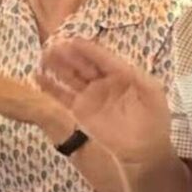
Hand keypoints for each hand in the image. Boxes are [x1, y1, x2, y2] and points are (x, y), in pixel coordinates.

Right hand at [39, 37, 173, 162]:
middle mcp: (104, 81)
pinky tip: (38, 76)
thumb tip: (123, 62)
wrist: (144, 150)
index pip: (103, 58)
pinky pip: (62, 96)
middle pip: (84, 64)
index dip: (89, 50)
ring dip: (58, 66)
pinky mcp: (80, 110)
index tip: (73, 40)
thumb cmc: (153, 120)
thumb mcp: (152, 94)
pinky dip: (50, 87)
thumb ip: (139, 76)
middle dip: (70, 55)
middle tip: (54, 46)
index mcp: (122, 75)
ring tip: (44, 56)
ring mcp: (90, 95)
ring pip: (71, 76)